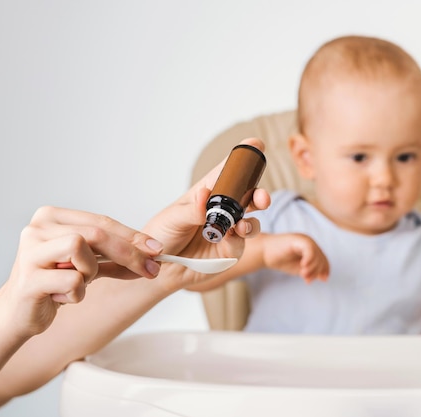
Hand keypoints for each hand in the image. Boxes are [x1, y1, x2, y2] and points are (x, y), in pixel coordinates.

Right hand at [1, 206, 163, 336]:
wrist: (18, 313)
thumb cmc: (54, 285)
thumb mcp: (89, 265)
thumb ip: (116, 256)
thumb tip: (153, 254)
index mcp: (51, 217)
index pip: (101, 221)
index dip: (132, 236)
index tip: (157, 249)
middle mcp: (37, 228)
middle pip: (96, 233)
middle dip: (129, 253)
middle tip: (151, 269)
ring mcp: (29, 252)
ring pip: (82, 250)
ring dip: (91, 273)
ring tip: (76, 284)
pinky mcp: (28, 279)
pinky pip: (72, 281)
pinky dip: (77, 293)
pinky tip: (63, 297)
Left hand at [141, 138, 270, 290]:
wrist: (159, 268)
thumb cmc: (161, 235)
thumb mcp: (172, 218)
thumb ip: (191, 210)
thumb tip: (206, 196)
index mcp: (208, 192)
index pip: (228, 172)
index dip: (243, 159)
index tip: (256, 144)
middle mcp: (222, 210)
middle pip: (248, 197)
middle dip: (259, 195)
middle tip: (261, 198)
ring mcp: (228, 231)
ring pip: (251, 222)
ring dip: (251, 222)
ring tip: (241, 226)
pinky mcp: (229, 251)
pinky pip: (240, 245)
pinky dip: (237, 241)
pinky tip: (227, 240)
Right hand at [262, 233, 329, 282]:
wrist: (263, 252)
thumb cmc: (280, 259)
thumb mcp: (299, 268)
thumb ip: (311, 271)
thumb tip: (324, 277)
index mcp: (310, 248)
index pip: (323, 259)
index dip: (325, 269)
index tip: (323, 279)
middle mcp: (309, 242)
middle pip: (321, 257)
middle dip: (316, 270)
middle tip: (307, 280)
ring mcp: (304, 239)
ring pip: (317, 254)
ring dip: (312, 267)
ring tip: (303, 275)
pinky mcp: (298, 239)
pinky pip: (309, 249)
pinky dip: (309, 259)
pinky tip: (303, 267)